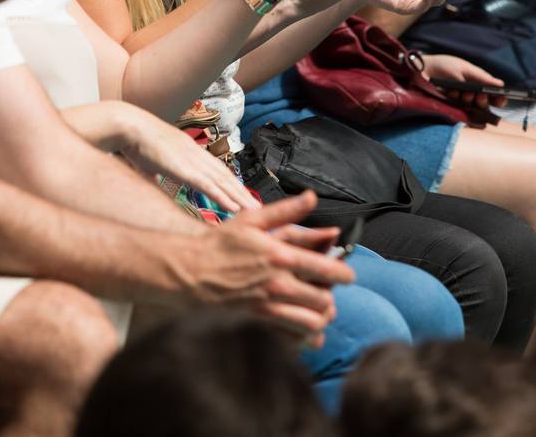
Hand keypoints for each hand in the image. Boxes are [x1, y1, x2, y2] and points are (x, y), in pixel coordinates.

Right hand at [105, 101, 258, 212]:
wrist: (128, 126)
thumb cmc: (136, 143)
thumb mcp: (150, 162)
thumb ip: (156, 173)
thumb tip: (153, 182)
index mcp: (190, 152)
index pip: (216, 170)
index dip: (230, 183)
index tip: (240, 195)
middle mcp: (196, 155)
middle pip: (225, 177)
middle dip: (241, 193)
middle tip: (256, 207)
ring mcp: (192, 161)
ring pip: (221, 182)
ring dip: (238, 197)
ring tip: (252, 210)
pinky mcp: (183, 168)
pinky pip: (207, 185)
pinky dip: (222, 196)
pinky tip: (233, 207)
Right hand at [189, 191, 353, 344]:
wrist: (189, 272)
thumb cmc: (219, 245)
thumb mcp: (252, 220)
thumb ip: (286, 210)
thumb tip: (312, 196)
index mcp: (283, 256)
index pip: (329, 270)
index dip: (345, 274)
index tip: (346, 275)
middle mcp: (279, 284)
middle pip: (325, 301)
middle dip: (330, 298)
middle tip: (326, 293)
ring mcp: (269, 307)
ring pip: (312, 324)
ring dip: (319, 319)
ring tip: (317, 313)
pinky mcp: (258, 323)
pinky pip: (291, 339)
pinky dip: (301, 336)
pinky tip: (299, 328)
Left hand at [421, 53, 503, 108]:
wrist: (423, 69)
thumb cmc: (444, 66)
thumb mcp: (464, 68)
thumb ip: (481, 77)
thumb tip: (500, 84)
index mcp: (478, 83)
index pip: (493, 94)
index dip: (499, 98)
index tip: (501, 98)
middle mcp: (471, 94)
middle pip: (485, 104)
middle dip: (484, 100)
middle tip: (480, 95)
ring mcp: (460, 102)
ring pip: (473, 108)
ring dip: (470, 100)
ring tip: (464, 92)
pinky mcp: (450, 107)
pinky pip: (460, 111)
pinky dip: (458, 103)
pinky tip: (453, 94)